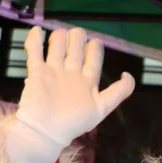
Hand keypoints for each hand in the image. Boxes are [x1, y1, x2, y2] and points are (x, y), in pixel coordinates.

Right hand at [6, 27, 133, 162]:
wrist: (46, 131)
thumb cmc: (74, 121)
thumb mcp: (102, 108)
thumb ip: (119, 92)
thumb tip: (128, 74)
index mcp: (87, 81)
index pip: (94, 57)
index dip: (95, 47)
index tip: (94, 43)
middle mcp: (71, 73)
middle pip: (76, 46)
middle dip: (77, 37)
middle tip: (74, 39)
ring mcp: (53, 72)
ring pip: (57, 45)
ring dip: (59, 37)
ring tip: (58, 39)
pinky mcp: (37, 72)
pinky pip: (34, 52)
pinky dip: (34, 40)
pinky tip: (38, 32)